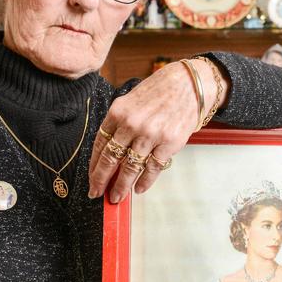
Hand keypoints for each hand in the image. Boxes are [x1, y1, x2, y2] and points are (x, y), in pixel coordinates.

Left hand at [88, 58, 227, 202]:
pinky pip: (152, 168)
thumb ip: (119, 124)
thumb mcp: (131, 101)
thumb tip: (111, 153)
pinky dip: (145, 181)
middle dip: (101, 180)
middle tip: (97, 193)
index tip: (92, 178)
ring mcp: (151, 135)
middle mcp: (132, 124)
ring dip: (122, 186)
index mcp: (118, 112)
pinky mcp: (169, 143)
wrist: (189, 84)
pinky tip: (139, 188)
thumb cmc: (160, 91)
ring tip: (117, 196)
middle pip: (110, 159)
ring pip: (130, 168)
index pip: (99, 144)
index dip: (94, 165)